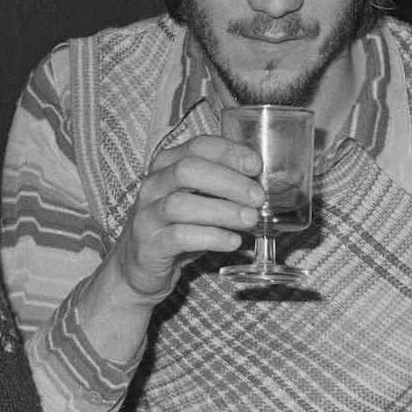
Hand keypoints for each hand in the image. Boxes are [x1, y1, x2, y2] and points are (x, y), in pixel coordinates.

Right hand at [111, 133, 262, 297]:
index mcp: (167, 165)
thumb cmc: (178, 225)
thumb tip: (271, 184)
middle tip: (258, 197)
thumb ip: (226, 187)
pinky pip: (179, 236)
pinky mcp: (149, 243)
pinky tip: (233, 241)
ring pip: (182, 204)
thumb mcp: (199, 200)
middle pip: (188, 170)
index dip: (228, 152)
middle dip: (228, 181)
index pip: (197, 146)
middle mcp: (153, 184)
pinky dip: (211, 237)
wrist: (141, 264)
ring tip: (251, 220)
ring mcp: (147, 213)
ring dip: (222, 211)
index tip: (256, 165)